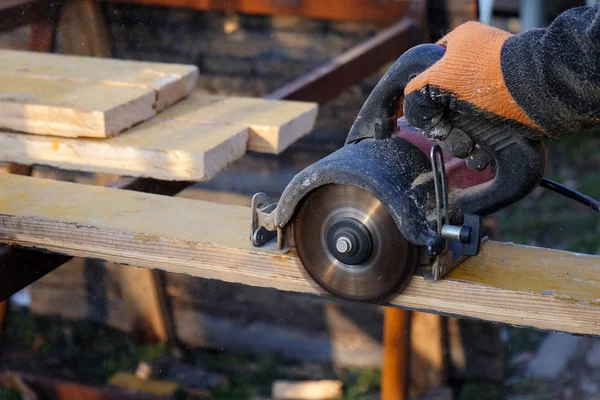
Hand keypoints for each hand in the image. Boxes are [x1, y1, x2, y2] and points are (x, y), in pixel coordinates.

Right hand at [403, 22, 543, 168]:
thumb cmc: (489, 79)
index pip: (424, 74)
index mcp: (458, 46)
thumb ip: (415, 93)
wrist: (543, 95)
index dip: (418, 99)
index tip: (420, 118)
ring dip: (460, 143)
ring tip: (470, 146)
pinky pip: (483, 136)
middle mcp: (474, 67)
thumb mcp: (438, 79)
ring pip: (461, 126)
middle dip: (443, 128)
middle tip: (448, 133)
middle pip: (441, 107)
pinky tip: (483, 152)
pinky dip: (480, 149)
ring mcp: (491, 91)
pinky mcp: (506, 113)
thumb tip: (412, 114)